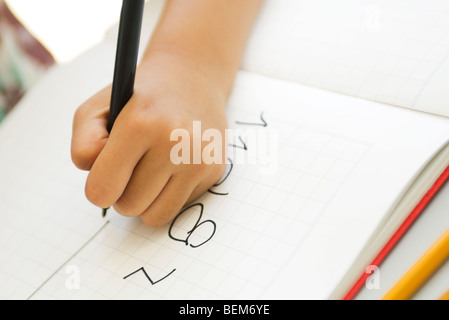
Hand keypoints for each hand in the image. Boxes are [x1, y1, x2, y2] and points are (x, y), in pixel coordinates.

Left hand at [71, 49, 226, 226]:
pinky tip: (173, 166)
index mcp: (140, 124)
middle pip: (128, 206)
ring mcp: (199, 159)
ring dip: (146, 200)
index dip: (97, 187)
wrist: (192, 79)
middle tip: (129, 168)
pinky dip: (169, 194)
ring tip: (149, 171)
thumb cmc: (140, 98)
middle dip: (123, 192)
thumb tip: (98, 187)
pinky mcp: (214, 170)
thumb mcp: (97, 108)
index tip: (104, 175)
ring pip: (155, 217)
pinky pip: (178, 208)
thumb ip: (83, 146)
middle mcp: (175, 143)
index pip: (102, 190)